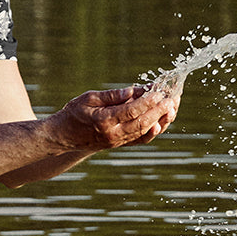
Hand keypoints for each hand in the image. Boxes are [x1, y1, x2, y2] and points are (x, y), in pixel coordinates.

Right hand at [50, 85, 178, 151]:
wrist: (63, 136)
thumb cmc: (74, 113)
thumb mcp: (89, 98)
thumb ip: (112, 95)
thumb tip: (133, 91)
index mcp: (103, 121)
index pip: (132, 110)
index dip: (148, 101)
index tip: (159, 91)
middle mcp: (112, 134)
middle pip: (142, 122)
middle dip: (160, 110)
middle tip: (173, 98)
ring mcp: (117, 142)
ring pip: (144, 132)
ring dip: (161, 119)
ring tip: (172, 107)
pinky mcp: (119, 144)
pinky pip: (140, 139)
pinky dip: (153, 131)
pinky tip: (162, 121)